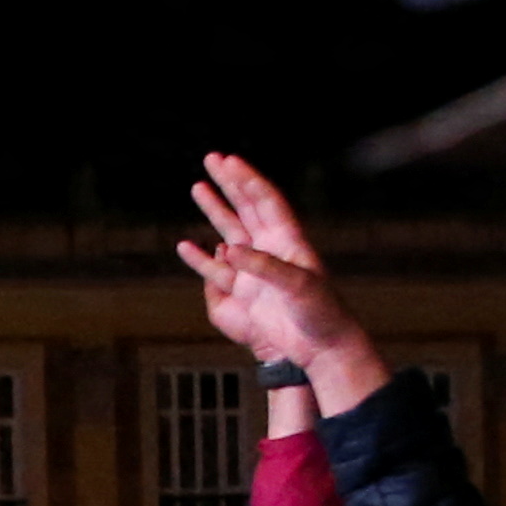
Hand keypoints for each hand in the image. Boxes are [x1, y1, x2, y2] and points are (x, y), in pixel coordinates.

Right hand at [176, 152, 376, 386]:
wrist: (316, 347)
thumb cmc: (318, 313)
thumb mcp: (296, 285)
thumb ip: (262, 265)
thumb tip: (227, 248)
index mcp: (288, 241)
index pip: (265, 202)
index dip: (247, 180)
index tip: (229, 162)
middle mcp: (269, 249)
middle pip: (246, 207)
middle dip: (229, 182)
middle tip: (212, 158)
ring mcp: (252, 270)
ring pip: (228, 230)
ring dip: (214, 209)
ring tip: (198, 186)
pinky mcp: (239, 294)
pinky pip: (213, 269)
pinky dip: (199, 257)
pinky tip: (187, 244)